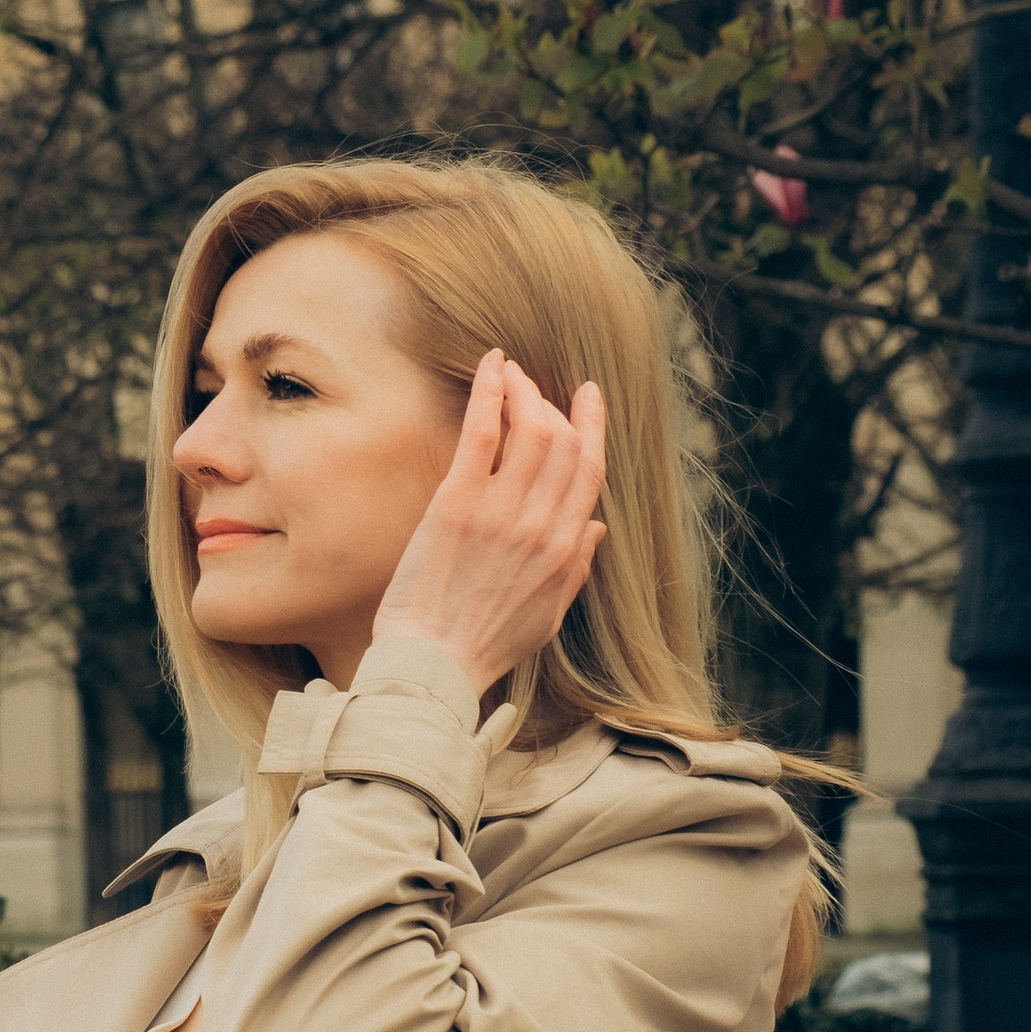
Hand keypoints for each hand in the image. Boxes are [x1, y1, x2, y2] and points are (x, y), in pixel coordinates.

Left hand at [371, 354, 605, 696]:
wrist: (433, 665)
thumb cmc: (484, 646)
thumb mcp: (547, 616)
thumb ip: (575, 568)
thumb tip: (597, 528)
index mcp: (564, 550)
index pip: (590, 470)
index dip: (592, 425)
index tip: (587, 395)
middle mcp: (541, 525)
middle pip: (563, 442)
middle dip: (551, 403)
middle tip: (532, 385)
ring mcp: (501, 513)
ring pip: (530, 429)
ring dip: (523, 389)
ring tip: (510, 370)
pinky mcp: (458, 505)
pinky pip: (481, 433)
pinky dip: (489, 392)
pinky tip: (491, 366)